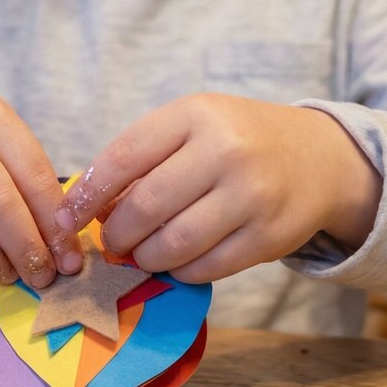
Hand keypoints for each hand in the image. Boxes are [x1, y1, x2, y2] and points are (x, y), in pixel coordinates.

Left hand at [57, 94, 382, 282]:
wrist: (319, 158)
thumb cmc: (238, 141)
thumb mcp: (192, 126)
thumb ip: (142, 158)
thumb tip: (83, 209)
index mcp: (196, 115)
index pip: (123, 157)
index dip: (87, 195)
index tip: (67, 217)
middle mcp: (226, 151)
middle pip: (145, 207)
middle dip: (117, 234)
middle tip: (114, 240)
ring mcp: (251, 196)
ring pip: (172, 245)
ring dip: (145, 258)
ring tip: (143, 252)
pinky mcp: (268, 237)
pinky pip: (204, 268)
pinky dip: (180, 271)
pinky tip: (178, 260)